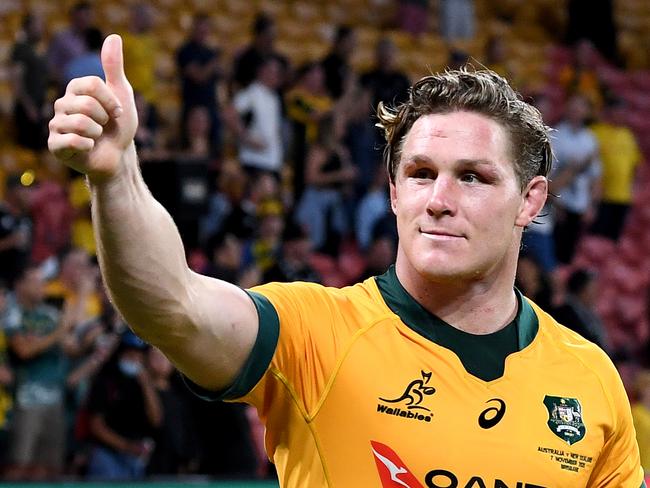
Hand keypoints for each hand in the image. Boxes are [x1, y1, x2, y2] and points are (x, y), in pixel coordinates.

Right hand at [48, 34, 137, 183]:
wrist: (118, 156)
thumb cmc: (118, 125)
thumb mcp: (122, 94)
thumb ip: (114, 67)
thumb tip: (114, 36)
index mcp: (75, 89)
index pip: (93, 85)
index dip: (111, 101)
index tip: (116, 111)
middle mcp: (62, 104)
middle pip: (87, 104)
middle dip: (105, 118)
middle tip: (104, 126)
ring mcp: (56, 125)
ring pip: (82, 123)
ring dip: (98, 133)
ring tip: (96, 137)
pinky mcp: (55, 146)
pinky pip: (73, 141)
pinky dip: (88, 146)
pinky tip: (88, 148)